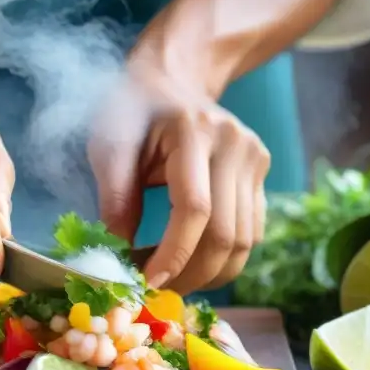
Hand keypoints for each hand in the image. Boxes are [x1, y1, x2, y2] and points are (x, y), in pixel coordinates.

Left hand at [89, 58, 269, 293]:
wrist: (170, 78)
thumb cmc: (132, 110)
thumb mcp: (109, 143)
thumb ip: (114, 198)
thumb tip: (120, 257)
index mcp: (195, 132)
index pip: (195, 209)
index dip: (173, 255)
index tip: (146, 281)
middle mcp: (235, 144)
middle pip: (226, 234)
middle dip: (190, 274)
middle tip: (154, 291)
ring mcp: (254, 159)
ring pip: (244, 242)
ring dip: (207, 274)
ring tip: (170, 279)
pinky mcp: (260, 175)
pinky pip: (250, 233)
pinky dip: (221, 260)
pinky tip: (190, 263)